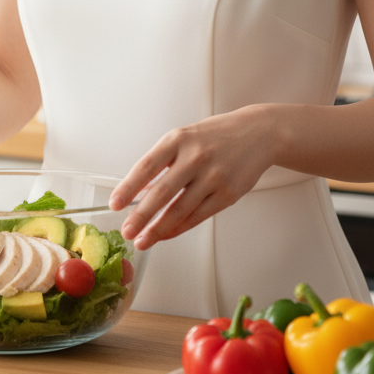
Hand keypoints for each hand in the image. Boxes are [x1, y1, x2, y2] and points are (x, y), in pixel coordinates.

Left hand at [108, 106, 276, 250]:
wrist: (258, 133)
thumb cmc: (215, 136)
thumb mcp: (184, 138)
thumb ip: (162, 162)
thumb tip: (138, 191)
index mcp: (178, 139)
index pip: (146, 166)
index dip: (128, 187)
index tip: (115, 203)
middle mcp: (195, 157)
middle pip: (162, 192)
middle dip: (141, 216)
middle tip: (126, 231)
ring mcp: (213, 177)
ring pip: (180, 210)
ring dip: (158, 229)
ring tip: (142, 240)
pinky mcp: (228, 194)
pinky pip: (198, 216)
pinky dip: (179, 228)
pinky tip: (166, 235)